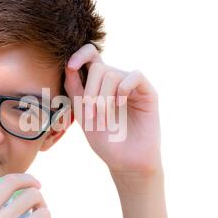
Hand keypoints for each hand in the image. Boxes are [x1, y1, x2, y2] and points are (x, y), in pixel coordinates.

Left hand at [64, 44, 161, 181]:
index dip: (79, 54)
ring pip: (113, 74)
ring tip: (104, 120)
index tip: (70, 66)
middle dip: (90, 91)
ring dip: (103, 99)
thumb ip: (75, 91)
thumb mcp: (83, 116)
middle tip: (90, 114)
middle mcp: (116, 81)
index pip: (91, 56)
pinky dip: (124, 88)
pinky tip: (120, 104)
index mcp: (99, 84)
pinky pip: (135, 76)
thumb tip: (69, 65)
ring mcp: (132, 86)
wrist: (127, 163)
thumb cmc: (105, 142)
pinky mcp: (148, 93)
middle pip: (98, 67)